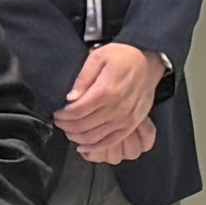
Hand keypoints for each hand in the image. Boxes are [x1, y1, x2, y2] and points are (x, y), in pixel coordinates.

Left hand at [55, 42, 163, 168]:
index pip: (77, 111)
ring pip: (94, 137)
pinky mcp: (131, 125)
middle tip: (59, 121)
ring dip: (77, 137)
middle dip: (66, 126)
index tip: (57, 113)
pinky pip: (110, 142)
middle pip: (83, 126)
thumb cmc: (125, 57)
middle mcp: (117, 108)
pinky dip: (94, 147)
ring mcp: (125, 119)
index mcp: (107, 91)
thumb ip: (83, 78)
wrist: (148, 62)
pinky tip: (83, 145)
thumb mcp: (99, 57)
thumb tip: (71, 98)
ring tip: (68, 130)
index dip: (62, 115)